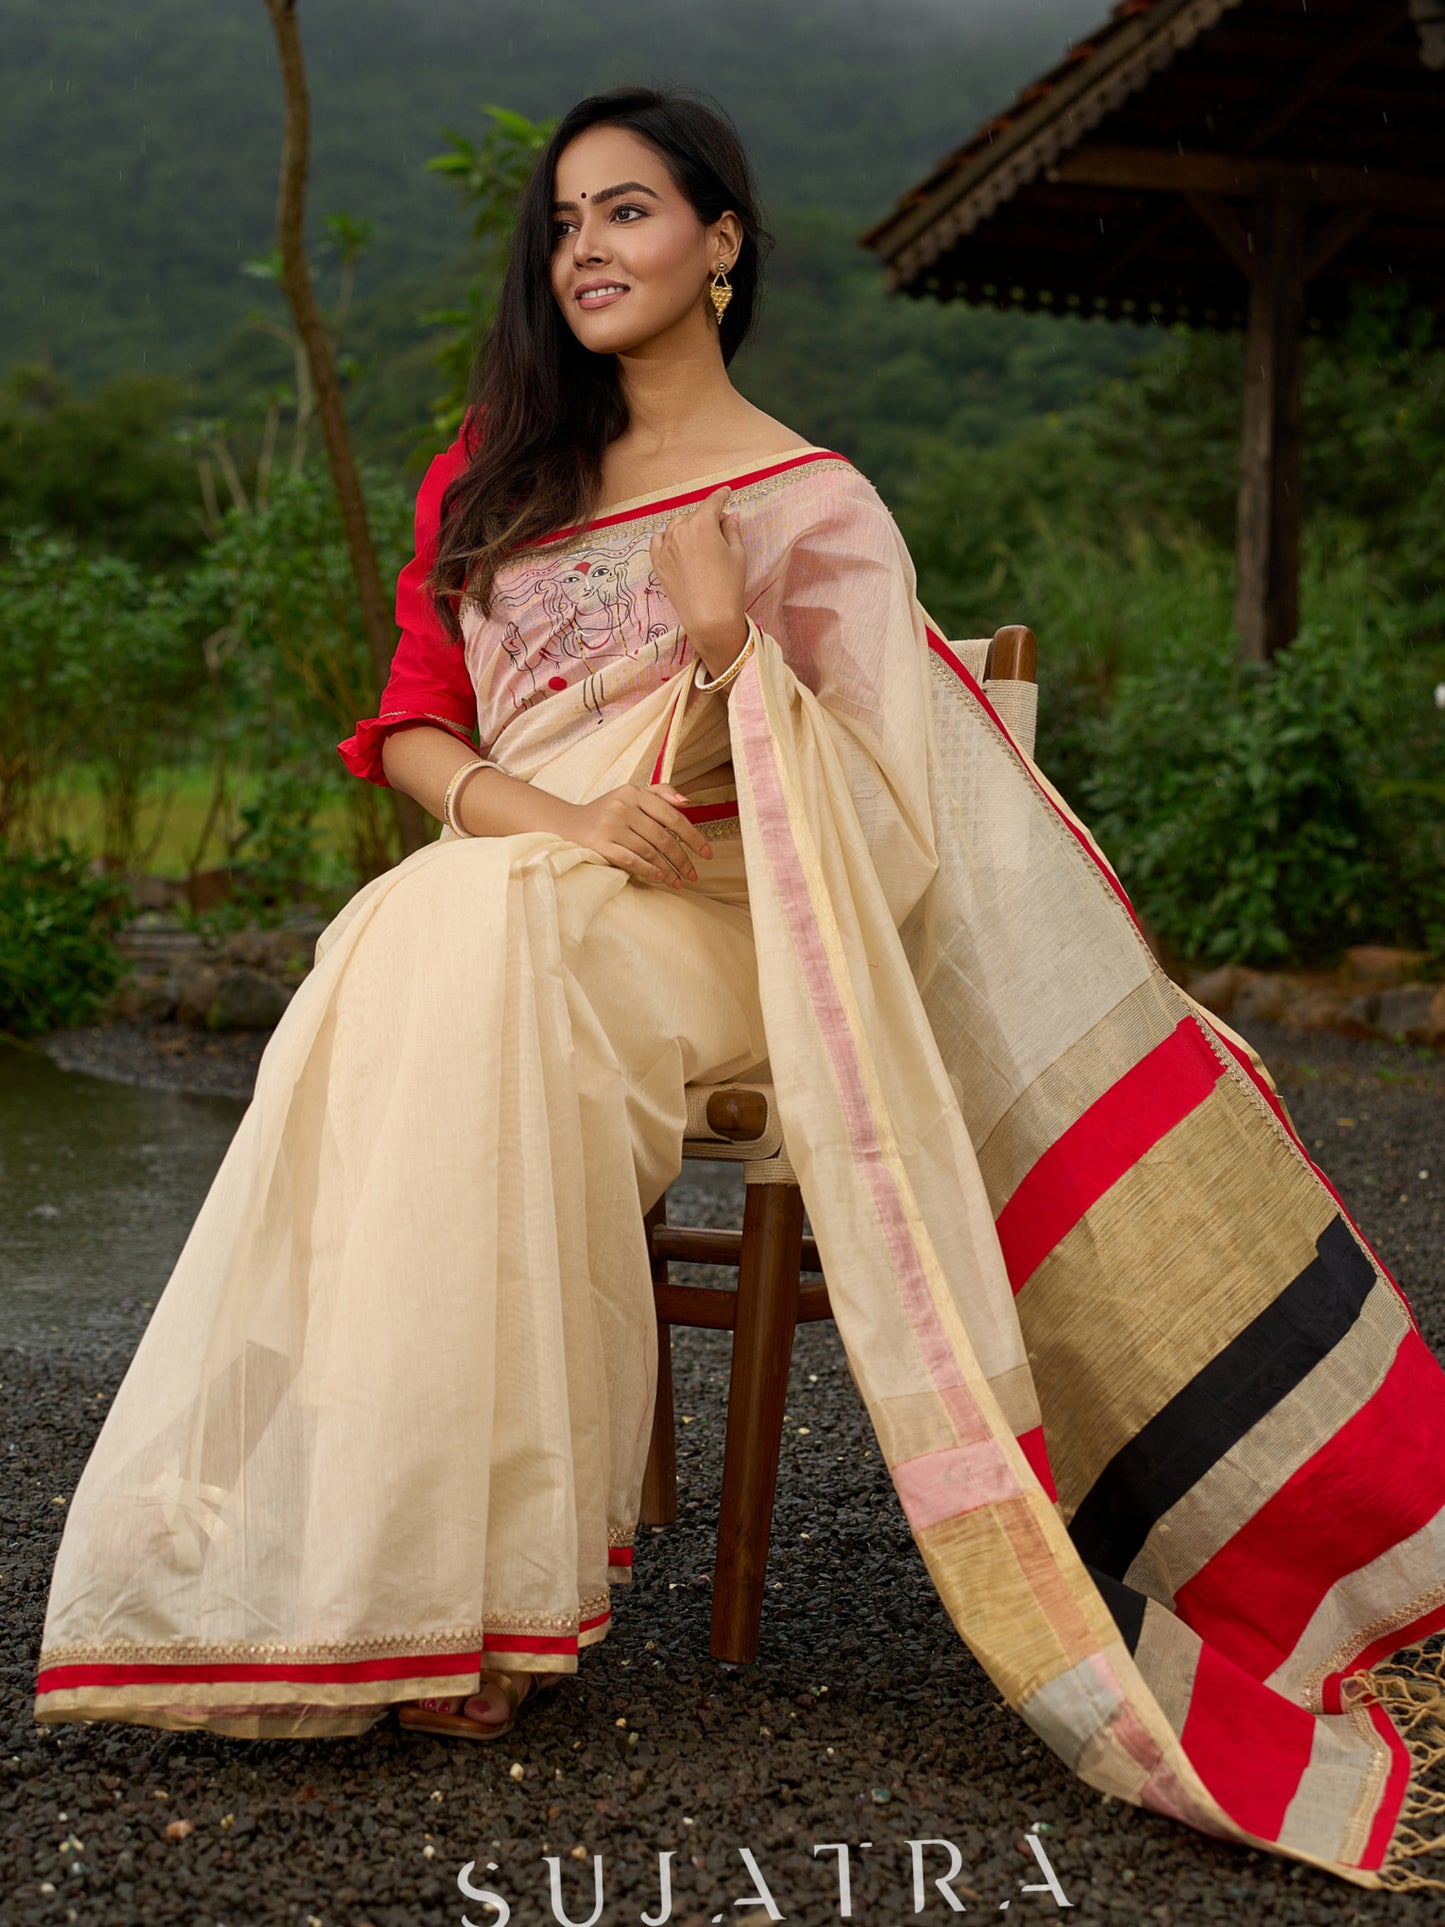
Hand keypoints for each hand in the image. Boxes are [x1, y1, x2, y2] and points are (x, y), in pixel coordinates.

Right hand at [565, 782, 713, 887]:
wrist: (567, 824)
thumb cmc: (607, 812)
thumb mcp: (631, 796)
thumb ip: (660, 794)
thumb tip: (687, 802)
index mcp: (634, 792)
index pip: (672, 816)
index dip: (693, 837)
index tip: (707, 854)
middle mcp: (622, 806)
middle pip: (664, 837)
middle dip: (682, 860)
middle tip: (693, 875)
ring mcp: (610, 824)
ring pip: (650, 851)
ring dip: (669, 870)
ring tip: (679, 882)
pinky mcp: (599, 843)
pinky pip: (631, 860)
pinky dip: (649, 870)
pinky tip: (660, 878)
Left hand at [648, 486, 748, 675]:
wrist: (709, 618)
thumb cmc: (729, 585)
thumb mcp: (737, 554)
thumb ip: (732, 530)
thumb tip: (730, 515)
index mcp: (702, 523)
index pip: (713, 502)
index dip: (721, 495)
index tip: (726, 492)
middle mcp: (680, 530)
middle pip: (695, 516)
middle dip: (708, 519)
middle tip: (721, 532)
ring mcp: (666, 546)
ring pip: (676, 526)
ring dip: (688, 528)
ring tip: (700, 542)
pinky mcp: (658, 562)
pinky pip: (658, 540)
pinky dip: (667, 538)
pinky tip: (676, 544)